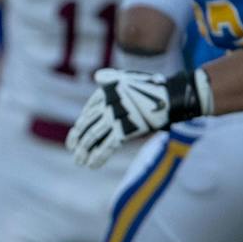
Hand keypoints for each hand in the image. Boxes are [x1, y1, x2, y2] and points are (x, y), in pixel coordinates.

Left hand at [69, 68, 208, 167]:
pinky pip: (107, 146)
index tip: (73, 138)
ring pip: (93, 137)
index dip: (78, 127)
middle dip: (77, 140)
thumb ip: (109, 78)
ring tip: (78, 161)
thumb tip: (97, 75)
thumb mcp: (126, 77)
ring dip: (83, 151)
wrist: (170, 96)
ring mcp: (115, 118)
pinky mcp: (124, 130)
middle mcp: (107, 106)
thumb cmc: (150, 87)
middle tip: (72, 151)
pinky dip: (98, 157)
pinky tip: (91, 166)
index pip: (87, 113)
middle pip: (86, 126)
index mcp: (105, 93)